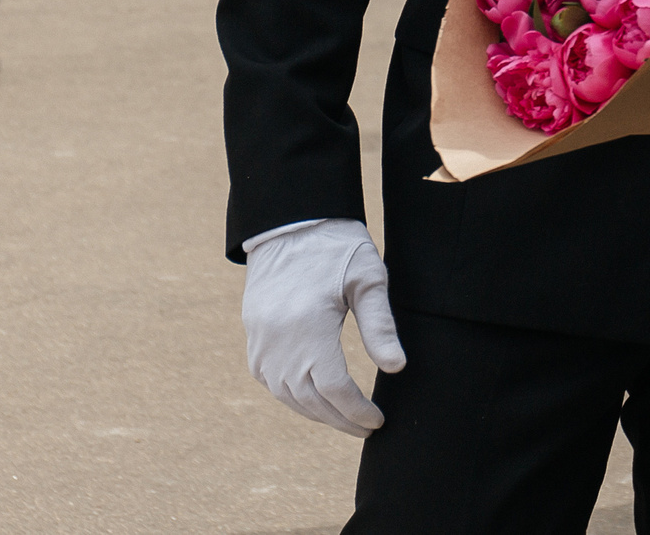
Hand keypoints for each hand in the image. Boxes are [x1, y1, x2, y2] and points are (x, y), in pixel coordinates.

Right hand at [241, 218, 406, 435]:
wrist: (291, 220)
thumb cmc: (336, 246)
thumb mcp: (368, 278)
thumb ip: (380, 326)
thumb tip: (397, 367)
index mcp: (308, 327)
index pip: (335, 389)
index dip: (357, 411)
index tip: (378, 420)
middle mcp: (277, 340)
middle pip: (309, 400)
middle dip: (339, 420)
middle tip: (365, 428)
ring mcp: (259, 339)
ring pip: (285, 395)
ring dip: (315, 412)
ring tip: (343, 417)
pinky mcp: (252, 334)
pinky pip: (269, 379)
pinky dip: (291, 395)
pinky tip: (312, 397)